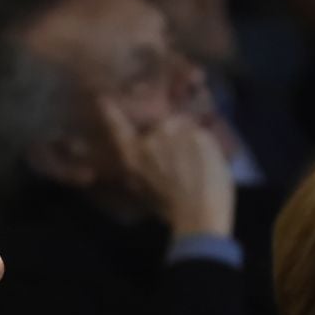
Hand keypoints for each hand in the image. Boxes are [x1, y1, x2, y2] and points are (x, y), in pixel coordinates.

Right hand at [96, 96, 234, 238]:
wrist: (199, 213)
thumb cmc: (172, 210)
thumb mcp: (147, 188)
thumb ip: (147, 166)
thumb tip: (152, 158)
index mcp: (134, 157)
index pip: (119, 128)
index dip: (112, 115)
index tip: (104, 100)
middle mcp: (150, 137)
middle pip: (164, 125)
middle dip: (175, 136)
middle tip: (188, 159)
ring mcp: (173, 130)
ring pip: (186, 127)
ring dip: (193, 140)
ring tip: (200, 164)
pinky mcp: (196, 131)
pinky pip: (204, 133)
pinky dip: (208, 146)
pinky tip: (210, 164)